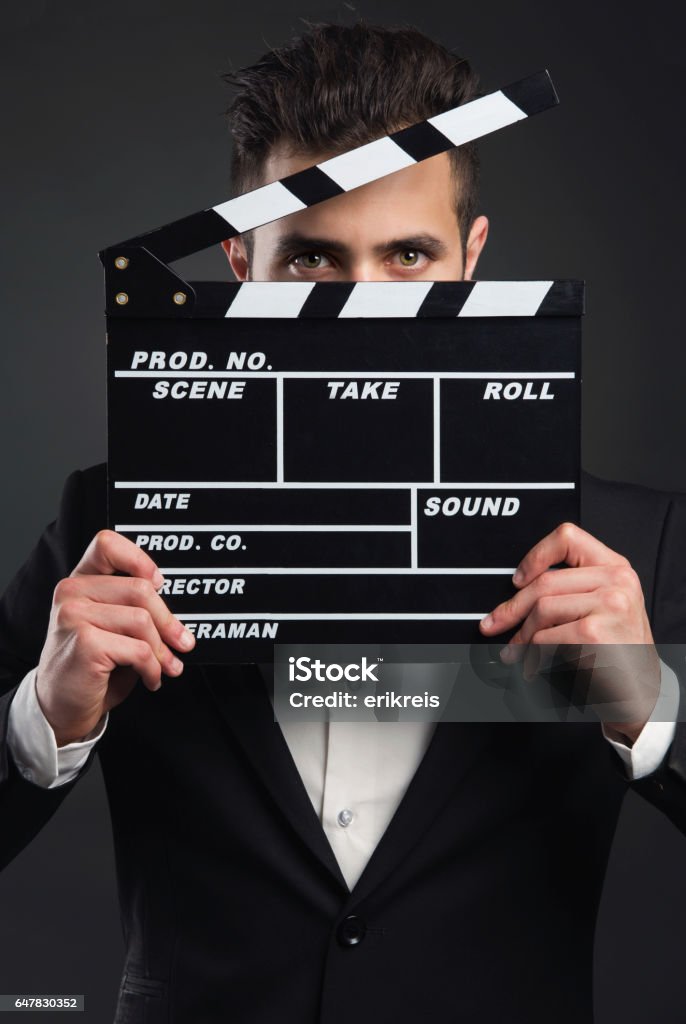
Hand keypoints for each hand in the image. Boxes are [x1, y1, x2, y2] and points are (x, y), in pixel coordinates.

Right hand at [36, 530, 194, 746]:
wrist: (61, 707)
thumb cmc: (92, 667)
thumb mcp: (112, 628)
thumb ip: (133, 608)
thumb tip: (177, 614)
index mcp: (80, 581)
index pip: (107, 544)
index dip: (139, 559)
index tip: (159, 583)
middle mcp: (72, 593)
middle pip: (140, 589)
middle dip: (168, 621)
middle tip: (182, 643)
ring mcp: (74, 615)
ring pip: (142, 621)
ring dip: (161, 650)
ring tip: (165, 666)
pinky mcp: (85, 642)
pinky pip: (138, 649)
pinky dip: (152, 668)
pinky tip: (150, 678)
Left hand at [479, 522, 659, 742]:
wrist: (640, 689)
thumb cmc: (617, 648)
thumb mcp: (605, 604)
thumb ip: (574, 586)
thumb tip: (518, 587)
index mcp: (616, 567)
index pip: (567, 537)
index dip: (535, 556)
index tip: (517, 580)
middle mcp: (617, 581)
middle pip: (545, 582)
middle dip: (512, 608)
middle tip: (494, 624)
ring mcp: (609, 605)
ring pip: (541, 610)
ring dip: (522, 636)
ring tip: (517, 651)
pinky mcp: (594, 632)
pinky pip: (545, 638)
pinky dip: (533, 655)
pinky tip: (535, 665)